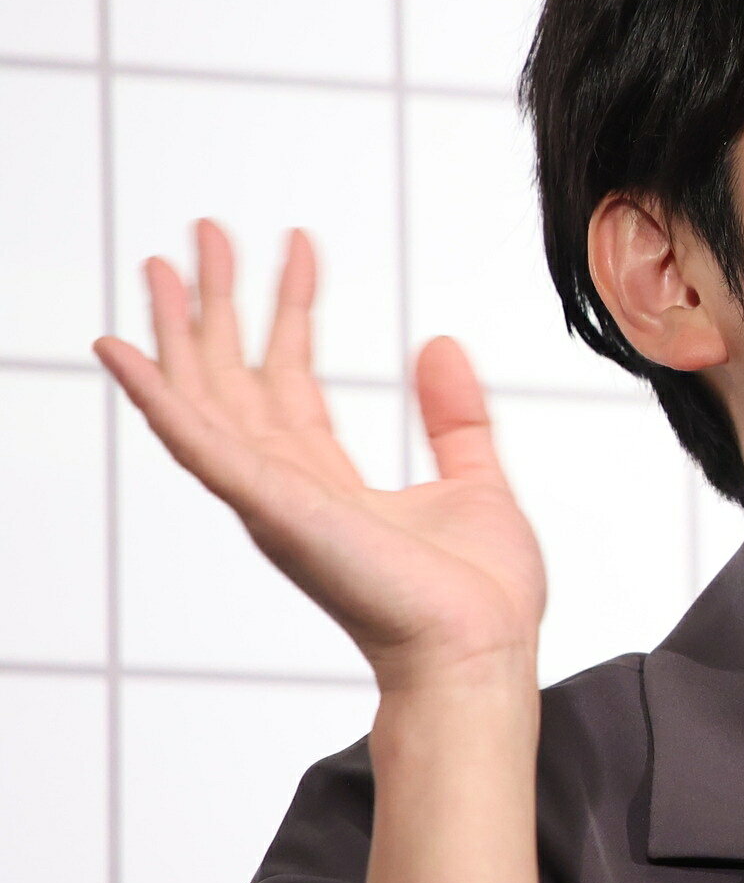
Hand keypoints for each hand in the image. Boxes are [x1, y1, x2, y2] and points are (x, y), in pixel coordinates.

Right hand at [93, 221, 545, 691]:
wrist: (480, 650)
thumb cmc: (478, 598)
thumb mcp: (476, 480)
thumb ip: (454, 417)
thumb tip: (440, 344)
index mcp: (329, 480)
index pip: (291, 379)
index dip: (289, 310)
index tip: (296, 245)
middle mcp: (287, 487)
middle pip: (233, 377)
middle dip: (218, 303)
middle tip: (203, 232)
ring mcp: (271, 499)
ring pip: (205, 397)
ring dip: (180, 329)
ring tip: (162, 262)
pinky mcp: (272, 510)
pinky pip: (200, 444)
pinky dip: (156, 398)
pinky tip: (123, 352)